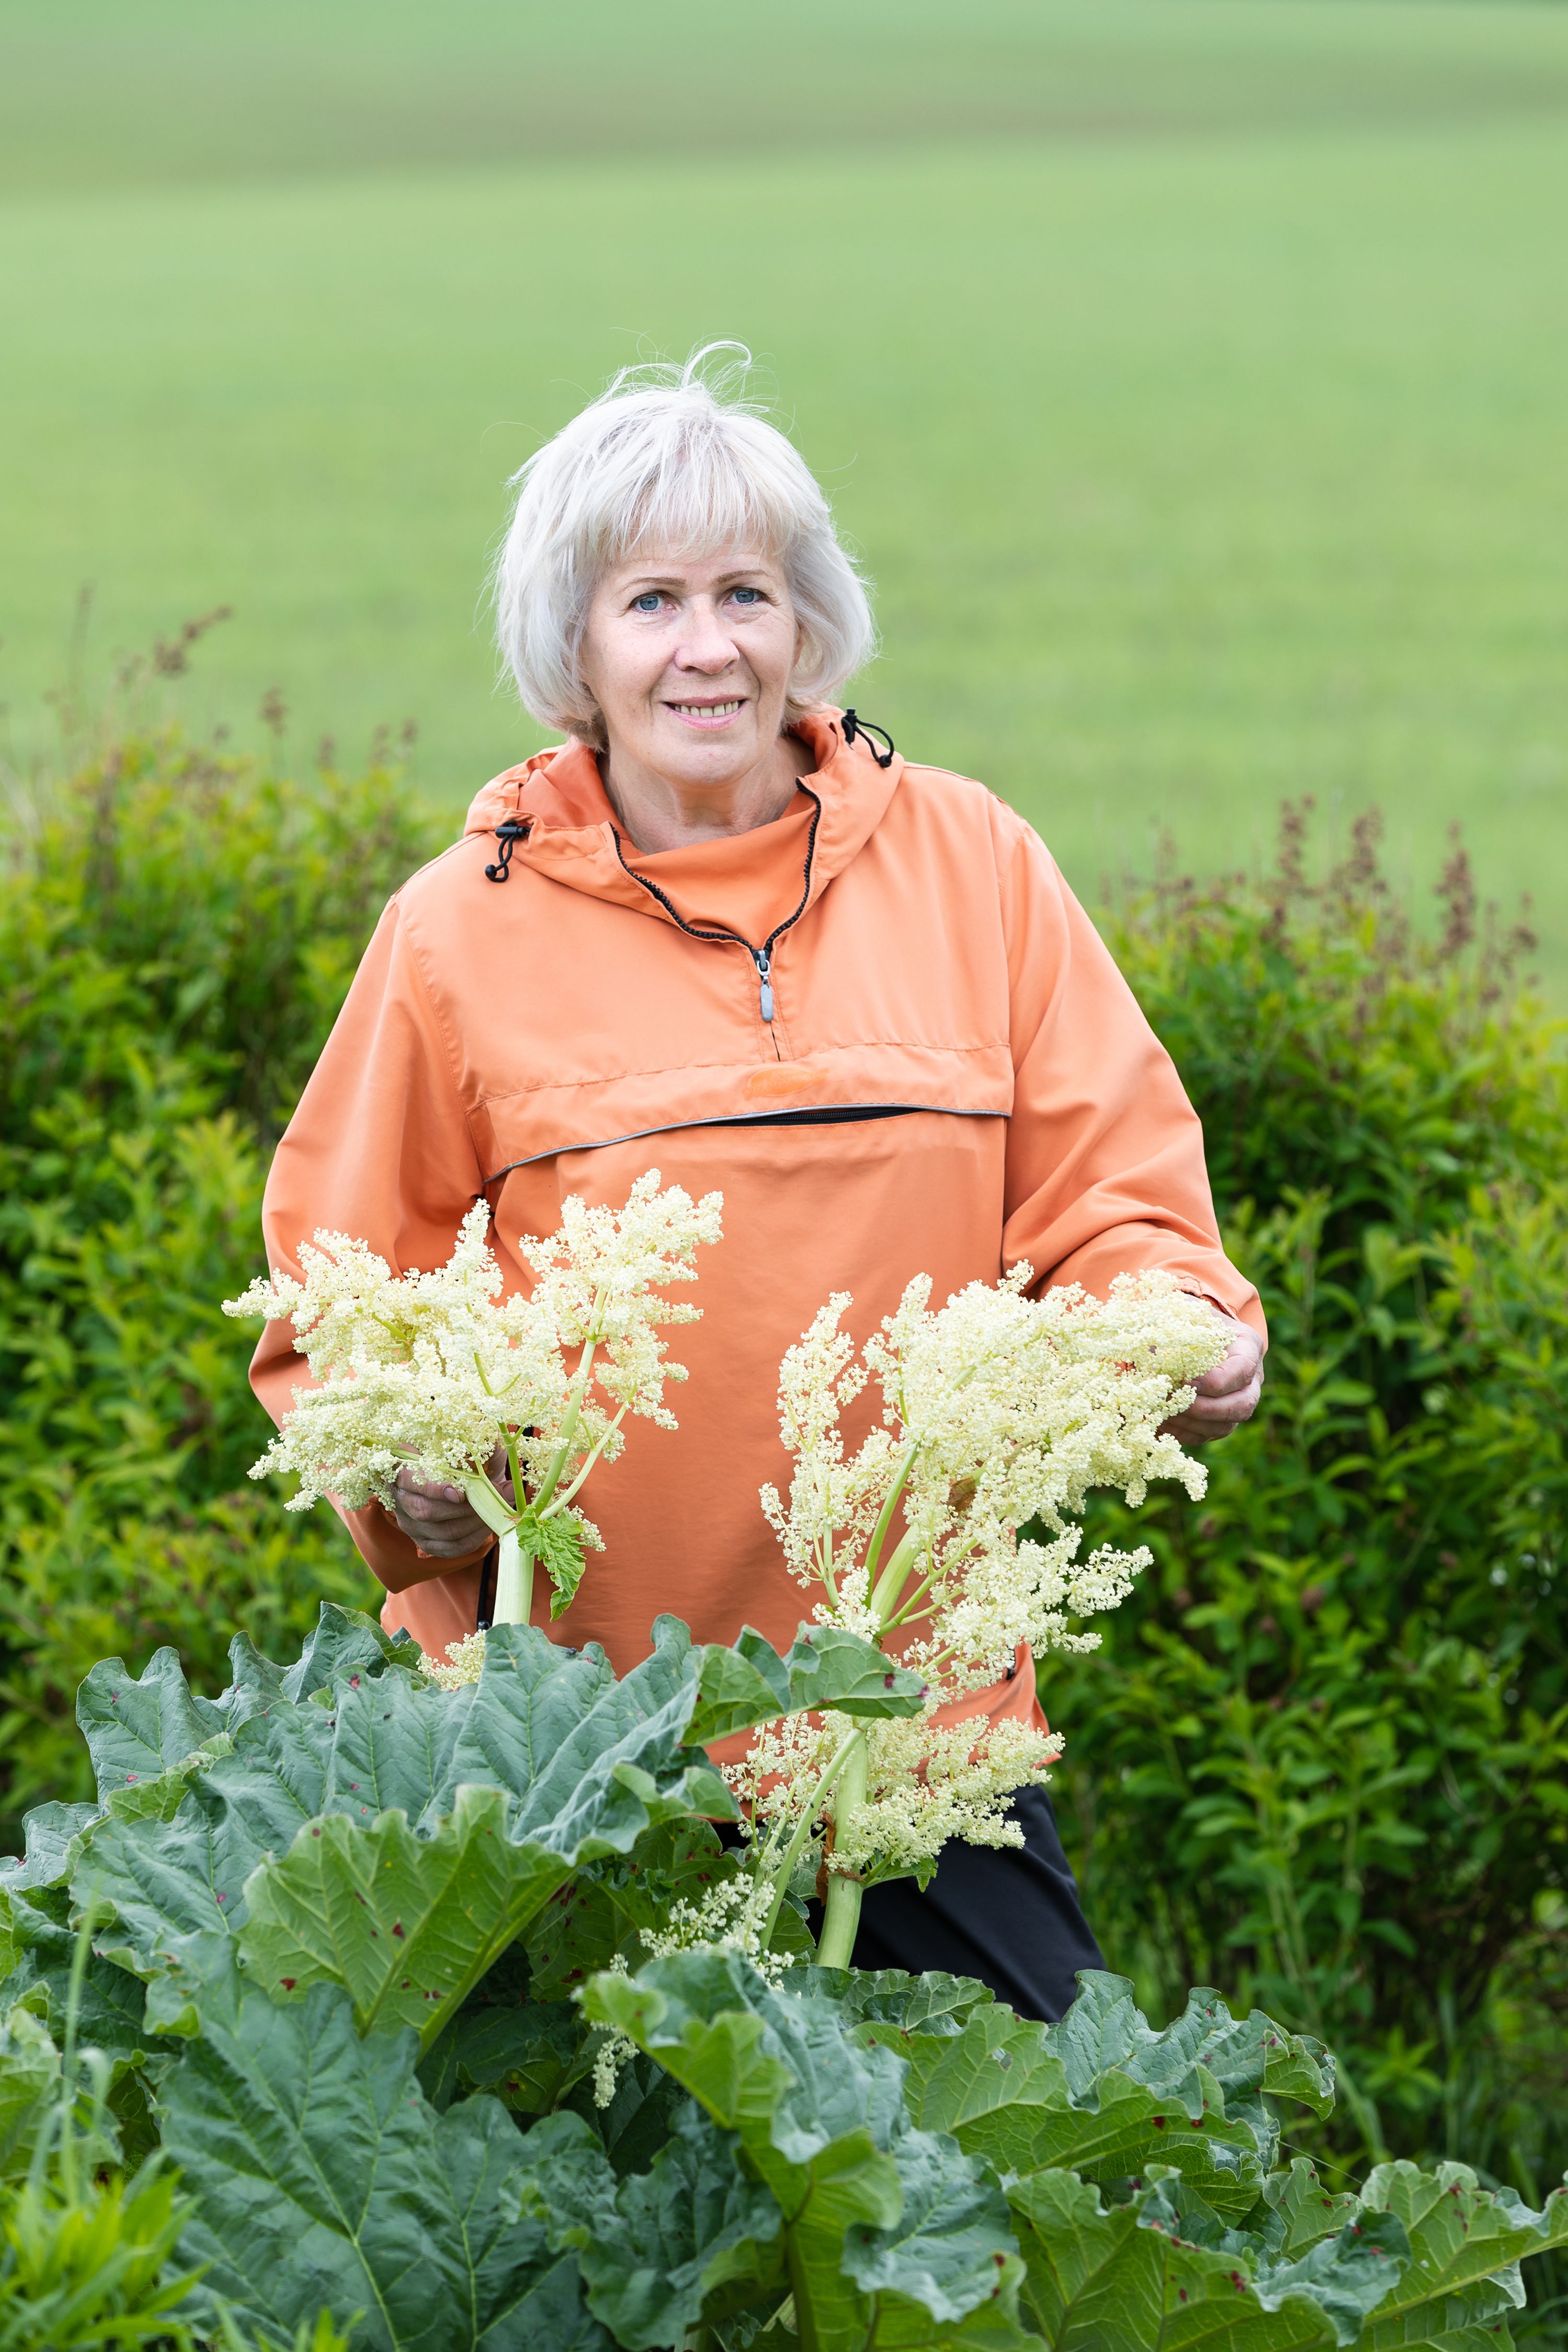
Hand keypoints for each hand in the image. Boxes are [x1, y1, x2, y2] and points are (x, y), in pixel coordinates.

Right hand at [390, 1446, 512, 1558]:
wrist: (469, 1476)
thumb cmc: (466, 1455)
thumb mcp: (472, 1441)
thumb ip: (479, 1441)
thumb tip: (494, 1444)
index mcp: (402, 1465)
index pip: (407, 1478)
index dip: (432, 1488)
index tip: (460, 1493)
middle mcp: (400, 1496)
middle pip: (424, 1510)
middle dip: (463, 1508)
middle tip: (493, 1497)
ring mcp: (410, 1523)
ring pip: (441, 1531)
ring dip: (475, 1522)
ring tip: (498, 1508)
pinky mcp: (425, 1542)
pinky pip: (450, 1548)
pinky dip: (474, 1538)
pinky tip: (490, 1524)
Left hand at [1161, 1317, 1264, 1444]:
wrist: (1193, 1332)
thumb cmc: (1190, 1319)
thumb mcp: (1186, 1312)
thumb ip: (1176, 1325)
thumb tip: (1151, 1348)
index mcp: (1247, 1347)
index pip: (1242, 1370)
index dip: (1216, 1381)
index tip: (1185, 1380)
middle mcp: (1251, 1379)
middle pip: (1243, 1405)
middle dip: (1207, 1409)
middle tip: (1175, 1403)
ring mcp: (1238, 1402)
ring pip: (1225, 1426)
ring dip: (1191, 1424)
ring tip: (1162, 1414)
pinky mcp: (1220, 1419)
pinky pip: (1206, 1435)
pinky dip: (1182, 1433)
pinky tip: (1159, 1422)